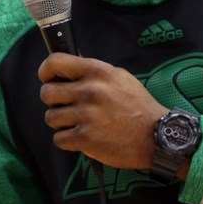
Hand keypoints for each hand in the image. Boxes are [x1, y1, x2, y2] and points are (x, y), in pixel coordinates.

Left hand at [38, 53, 167, 168]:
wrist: (156, 135)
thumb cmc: (139, 106)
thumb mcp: (120, 77)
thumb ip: (94, 73)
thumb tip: (70, 70)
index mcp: (97, 72)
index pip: (55, 62)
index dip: (46, 71)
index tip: (48, 79)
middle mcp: (90, 91)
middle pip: (47, 92)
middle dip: (53, 101)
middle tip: (66, 107)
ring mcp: (87, 115)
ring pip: (50, 117)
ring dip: (61, 123)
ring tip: (78, 124)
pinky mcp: (86, 138)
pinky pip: (59, 139)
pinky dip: (67, 141)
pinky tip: (81, 138)